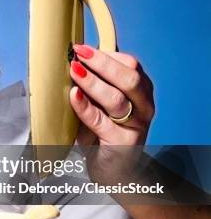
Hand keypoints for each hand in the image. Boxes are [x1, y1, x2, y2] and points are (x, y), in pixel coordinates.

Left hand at [68, 44, 155, 184]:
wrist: (114, 170)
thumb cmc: (104, 132)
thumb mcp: (103, 103)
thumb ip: (97, 83)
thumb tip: (75, 57)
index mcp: (141, 91)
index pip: (130, 65)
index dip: (105, 54)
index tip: (80, 48)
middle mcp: (144, 106)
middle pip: (129, 78)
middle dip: (102, 63)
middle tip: (77, 54)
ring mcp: (136, 126)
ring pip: (117, 99)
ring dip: (93, 83)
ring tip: (74, 71)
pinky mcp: (121, 143)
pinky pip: (101, 122)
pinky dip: (85, 107)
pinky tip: (74, 96)